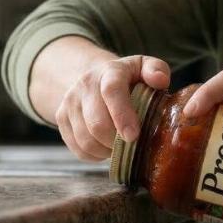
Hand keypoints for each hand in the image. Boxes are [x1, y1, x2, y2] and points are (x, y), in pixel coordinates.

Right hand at [55, 55, 170, 160]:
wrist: (95, 78)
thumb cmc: (128, 78)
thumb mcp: (144, 67)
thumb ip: (156, 69)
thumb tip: (160, 80)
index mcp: (110, 71)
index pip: (111, 91)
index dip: (122, 116)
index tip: (133, 136)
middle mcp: (85, 84)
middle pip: (96, 123)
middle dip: (117, 141)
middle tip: (131, 143)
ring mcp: (70, 101)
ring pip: (86, 139)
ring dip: (106, 150)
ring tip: (119, 144)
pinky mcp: (61, 117)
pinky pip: (78, 148)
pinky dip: (95, 155)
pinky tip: (105, 146)